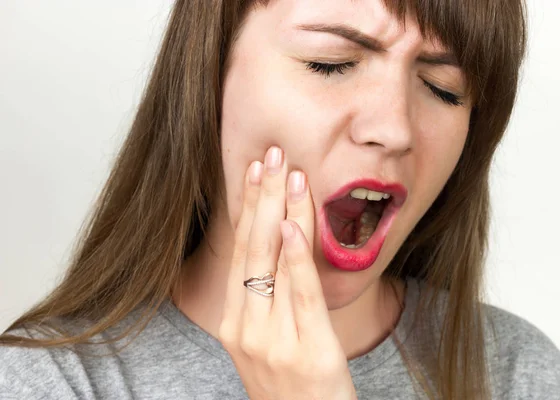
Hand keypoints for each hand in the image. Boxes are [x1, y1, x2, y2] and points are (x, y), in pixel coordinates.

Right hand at [218, 146, 356, 399]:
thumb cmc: (291, 387)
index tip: (253, 171)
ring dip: (280, 211)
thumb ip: (269, 300)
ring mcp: (272, 340)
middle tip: (270, 154)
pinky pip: (299, 293)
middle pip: (252, 249)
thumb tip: (282, 245)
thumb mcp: (268, 343)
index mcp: (235, 323)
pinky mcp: (307, 350)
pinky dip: (295, 256)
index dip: (247, 209)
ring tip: (288, 171)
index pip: (240, 253)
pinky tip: (292, 222)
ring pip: (273, 262)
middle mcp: (245, 328)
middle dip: (261, 197)